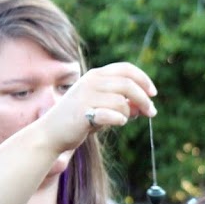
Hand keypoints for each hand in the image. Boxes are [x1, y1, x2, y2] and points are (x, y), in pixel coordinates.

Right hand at [39, 62, 157, 154]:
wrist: (51, 134)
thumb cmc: (78, 120)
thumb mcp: (102, 108)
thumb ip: (121, 104)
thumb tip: (145, 107)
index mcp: (95, 75)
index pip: (126, 69)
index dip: (143, 79)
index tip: (153, 93)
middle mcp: (91, 82)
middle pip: (128, 84)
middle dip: (144, 99)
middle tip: (152, 113)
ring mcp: (86, 96)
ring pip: (121, 102)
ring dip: (128, 113)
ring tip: (124, 120)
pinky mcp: (83, 113)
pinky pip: (111, 115)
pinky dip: (119, 119)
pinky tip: (118, 122)